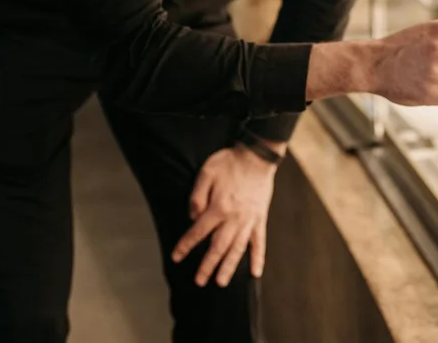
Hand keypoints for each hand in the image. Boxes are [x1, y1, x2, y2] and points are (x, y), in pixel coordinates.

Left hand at [171, 144, 280, 287]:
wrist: (256, 156)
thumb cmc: (229, 162)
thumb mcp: (206, 173)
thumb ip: (196, 197)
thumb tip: (193, 217)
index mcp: (218, 208)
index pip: (198, 232)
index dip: (186, 245)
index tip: (177, 257)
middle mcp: (233, 219)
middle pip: (218, 247)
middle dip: (207, 266)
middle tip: (199, 281)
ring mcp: (249, 220)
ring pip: (237, 249)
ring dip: (229, 267)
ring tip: (221, 282)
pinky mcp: (260, 218)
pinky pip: (260, 242)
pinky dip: (258, 258)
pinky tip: (255, 272)